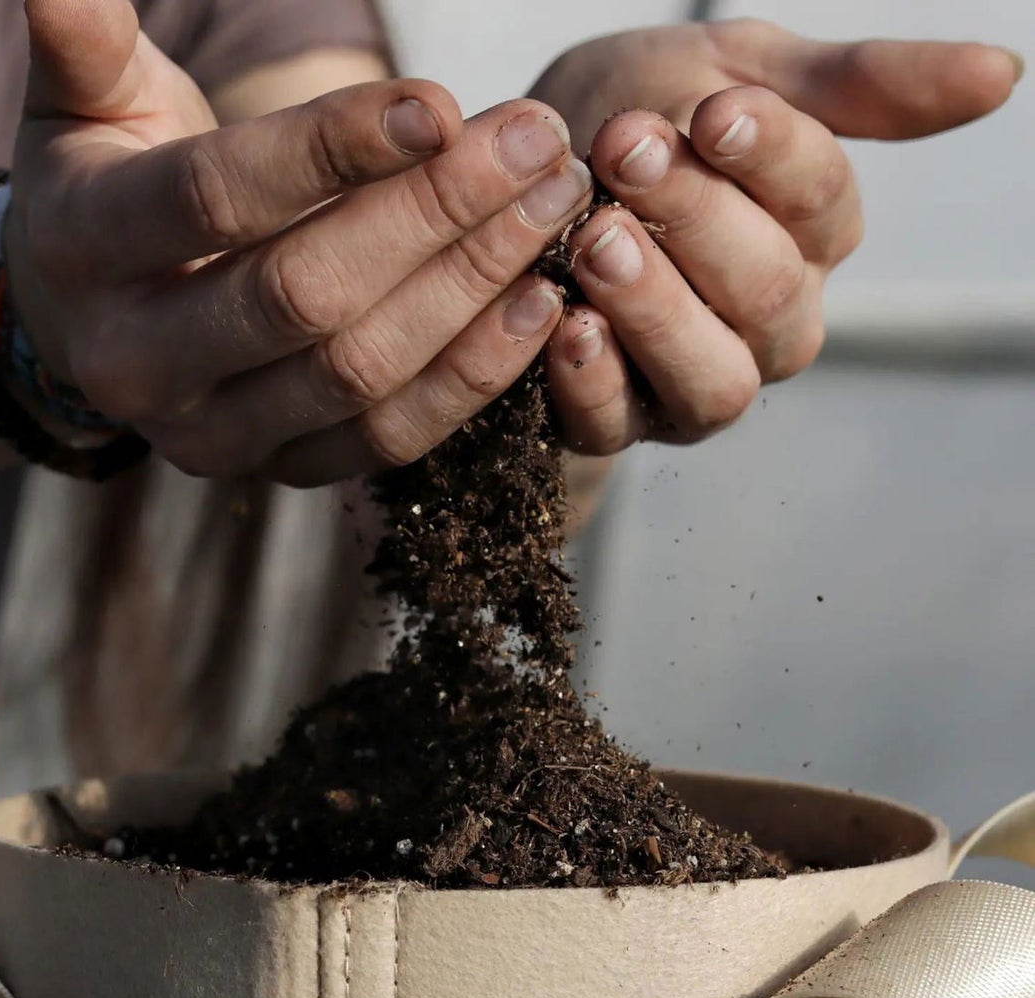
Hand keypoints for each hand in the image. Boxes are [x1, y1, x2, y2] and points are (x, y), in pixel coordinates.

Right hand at [6, 0, 597, 483]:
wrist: (87, 324)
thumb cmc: (103, 186)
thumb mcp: (82, 103)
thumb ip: (83, 38)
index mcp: (85, 250)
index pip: (217, 200)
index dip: (331, 152)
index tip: (443, 105)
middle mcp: (139, 364)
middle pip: (305, 297)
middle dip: (434, 215)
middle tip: (534, 144)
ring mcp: (209, 436)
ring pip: (357, 375)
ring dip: (470, 290)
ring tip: (550, 208)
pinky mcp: (276, 473)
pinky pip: (385, 441)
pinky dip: (470, 380)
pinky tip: (537, 308)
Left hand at [529, 21, 1021, 452]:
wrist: (511, 192)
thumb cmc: (636, 124)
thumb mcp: (734, 72)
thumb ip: (855, 84)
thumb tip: (1002, 76)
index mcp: (809, 237)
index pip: (822, 202)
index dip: (775, 157)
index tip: (715, 112)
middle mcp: (766, 325)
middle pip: (766, 291)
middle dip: (698, 220)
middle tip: (628, 152)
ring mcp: (692, 385)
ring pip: (714, 378)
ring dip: (656, 311)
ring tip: (596, 241)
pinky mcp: (614, 426)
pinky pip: (615, 426)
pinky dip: (592, 382)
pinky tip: (562, 325)